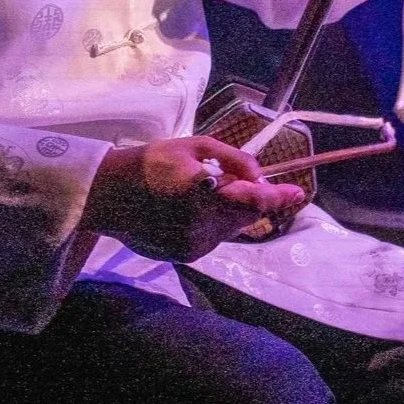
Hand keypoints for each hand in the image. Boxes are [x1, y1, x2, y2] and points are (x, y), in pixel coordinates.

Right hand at [79, 135, 305, 262]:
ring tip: (201, 193)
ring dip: (230, 211)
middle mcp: (200, 225)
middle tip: (231, 180)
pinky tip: (189, 209)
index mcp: (202, 194)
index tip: (297, 192)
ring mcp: (192, 245)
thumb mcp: (194, 146)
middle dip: (250, 199)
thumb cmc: (151, 162)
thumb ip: (233, 160)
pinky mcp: (183, 256)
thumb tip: (259, 176)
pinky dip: (213, 223)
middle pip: (246, 216)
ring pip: (231, 228)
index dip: (279, 198)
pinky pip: (213, 238)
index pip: (254, 201)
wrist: (106, 195)